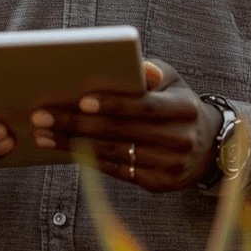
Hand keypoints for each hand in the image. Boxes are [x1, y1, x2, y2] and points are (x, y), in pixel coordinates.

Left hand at [29, 59, 221, 192]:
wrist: (208, 145)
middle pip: (120, 131)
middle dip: (76, 123)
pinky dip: (87, 160)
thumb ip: (153, 72)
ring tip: (43, 134)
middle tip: (42, 116)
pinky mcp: (158, 184)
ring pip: (113, 154)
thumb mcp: (174, 81)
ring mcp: (169, 166)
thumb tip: (138, 66)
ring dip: (73, 144)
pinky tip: (63, 150)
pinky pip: (116, 171)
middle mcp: (179, 139)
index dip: (113, 104)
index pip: (143, 106)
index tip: (80, 100)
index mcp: (183, 109)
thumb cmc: (177, 104)